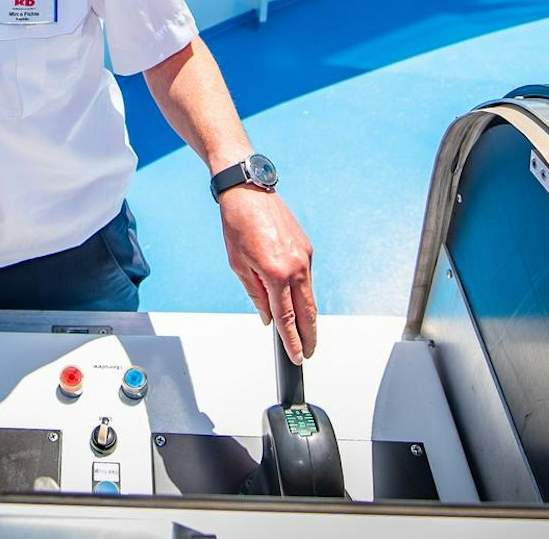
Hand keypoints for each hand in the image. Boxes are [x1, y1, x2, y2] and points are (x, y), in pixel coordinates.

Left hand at [219, 188, 316, 363]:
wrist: (248, 192)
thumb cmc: (238, 225)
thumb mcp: (238, 266)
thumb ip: (256, 295)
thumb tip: (268, 317)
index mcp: (276, 273)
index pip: (287, 317)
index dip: (292, 341)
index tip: (297, 356)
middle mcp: (296, 266)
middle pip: (308, 311)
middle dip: (309, 335)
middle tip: (308, 352)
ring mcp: (305, 256)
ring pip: (310, 295)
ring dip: (308, 316)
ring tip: (305, 334)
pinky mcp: (307, 248)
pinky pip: (307, 278)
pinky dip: (303, 293)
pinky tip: (298, 303)